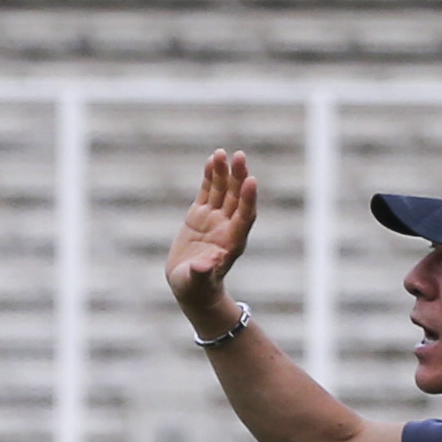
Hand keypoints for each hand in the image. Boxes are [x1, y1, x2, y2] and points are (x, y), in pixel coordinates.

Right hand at [166, 150, 259, 330]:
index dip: (248, 199)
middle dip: (238, 177)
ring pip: (222, 191)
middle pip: (236, 198)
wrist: (190, 285)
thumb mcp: (198, 283)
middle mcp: (227, 226)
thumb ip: (202, 273)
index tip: (251, 181)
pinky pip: (208, 192)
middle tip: (240, 157)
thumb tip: (205, 266)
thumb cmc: (197, 288)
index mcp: (232, 242)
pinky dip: (210, 177)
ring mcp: (214, 219)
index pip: (245, 216)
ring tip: (222, 153)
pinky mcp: (200, 215)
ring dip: (224, 172)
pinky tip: (212, 160)